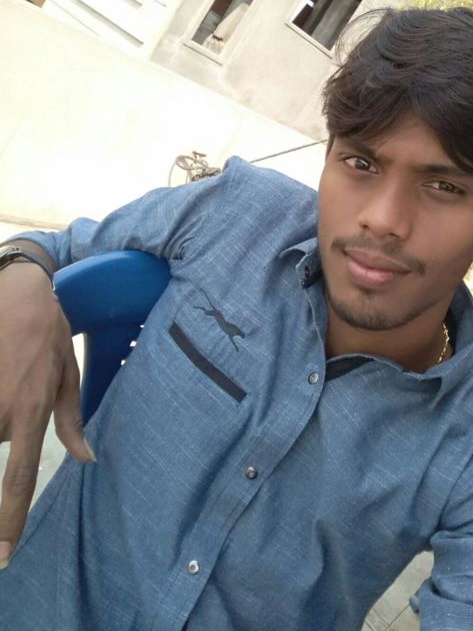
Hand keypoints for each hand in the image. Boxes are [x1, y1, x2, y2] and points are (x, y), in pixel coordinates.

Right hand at [0, 263, 93, 567]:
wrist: (18, 293)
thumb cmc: (48, 332)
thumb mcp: (69, 373)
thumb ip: (72, 421)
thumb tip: (86, 458)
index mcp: (33, 412)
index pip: (19, 479)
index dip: (9, 519)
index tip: (2, 555)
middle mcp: (4, 412)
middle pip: (0, 443)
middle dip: (8, 419)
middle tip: (17, 379)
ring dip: (0, 406)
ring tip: (11, 371)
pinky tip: (6, 371)